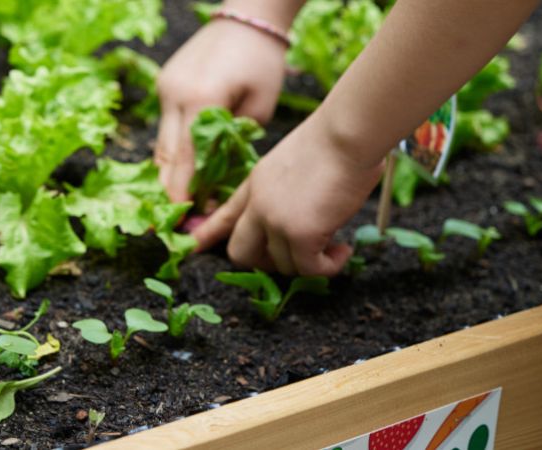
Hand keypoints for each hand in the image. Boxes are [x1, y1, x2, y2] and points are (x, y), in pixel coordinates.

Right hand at [155, 20, 287, 204]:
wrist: (247, 18)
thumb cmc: (262, 62)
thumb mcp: (259, 107)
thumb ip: (236, 143)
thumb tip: (218, 179)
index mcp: (201, 99)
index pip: (187, 158)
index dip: (184, 193)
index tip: (185, 219)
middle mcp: (175, 94)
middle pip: (166, 155)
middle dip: (171, 189)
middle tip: (180, 218)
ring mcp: (165, 88)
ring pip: (161, 143)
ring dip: (170, 172)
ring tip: (181, 201)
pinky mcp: (164, 83)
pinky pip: (166, 126)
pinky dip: (174, 149)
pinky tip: (184, 170)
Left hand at [190, 116, 384, 275]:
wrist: (346, 132)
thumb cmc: (334, 141)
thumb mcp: (293, 163)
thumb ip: (286, 190)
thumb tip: (305, 214)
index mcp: (254, 184)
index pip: (224, 215)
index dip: (208, 233)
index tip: (194, 244)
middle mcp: (258, 204)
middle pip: (241, 253)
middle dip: (267, 264)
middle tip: (299, 255)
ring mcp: (275, 220)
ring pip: (282, 266)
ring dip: (309, 263)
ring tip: (335, 245)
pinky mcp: (300, 234)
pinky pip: (310, 269)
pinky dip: (328, 267)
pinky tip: (343, 251)